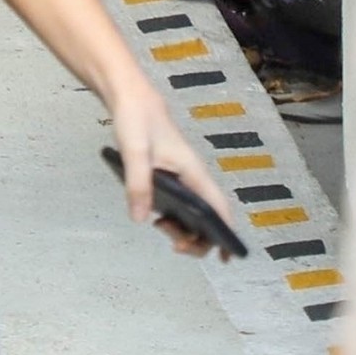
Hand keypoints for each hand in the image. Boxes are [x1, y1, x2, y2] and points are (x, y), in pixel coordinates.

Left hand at [109, 78, 237, 258]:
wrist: (129, 97)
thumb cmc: (137, 119)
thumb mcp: (135, 152)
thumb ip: (138, 184)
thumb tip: (142, 219)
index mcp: (193, 171)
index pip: (218, 209)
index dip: (225, 234)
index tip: (225, 257)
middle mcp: (192, 177)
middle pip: (208, 217)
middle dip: (197, 238)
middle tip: (174, 244)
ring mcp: (182, 176)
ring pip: (193, 212)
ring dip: (183, 229)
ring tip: (163, 230)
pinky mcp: (169, 175)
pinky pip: (180, 204)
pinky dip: (173, 217)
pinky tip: (157, 218)